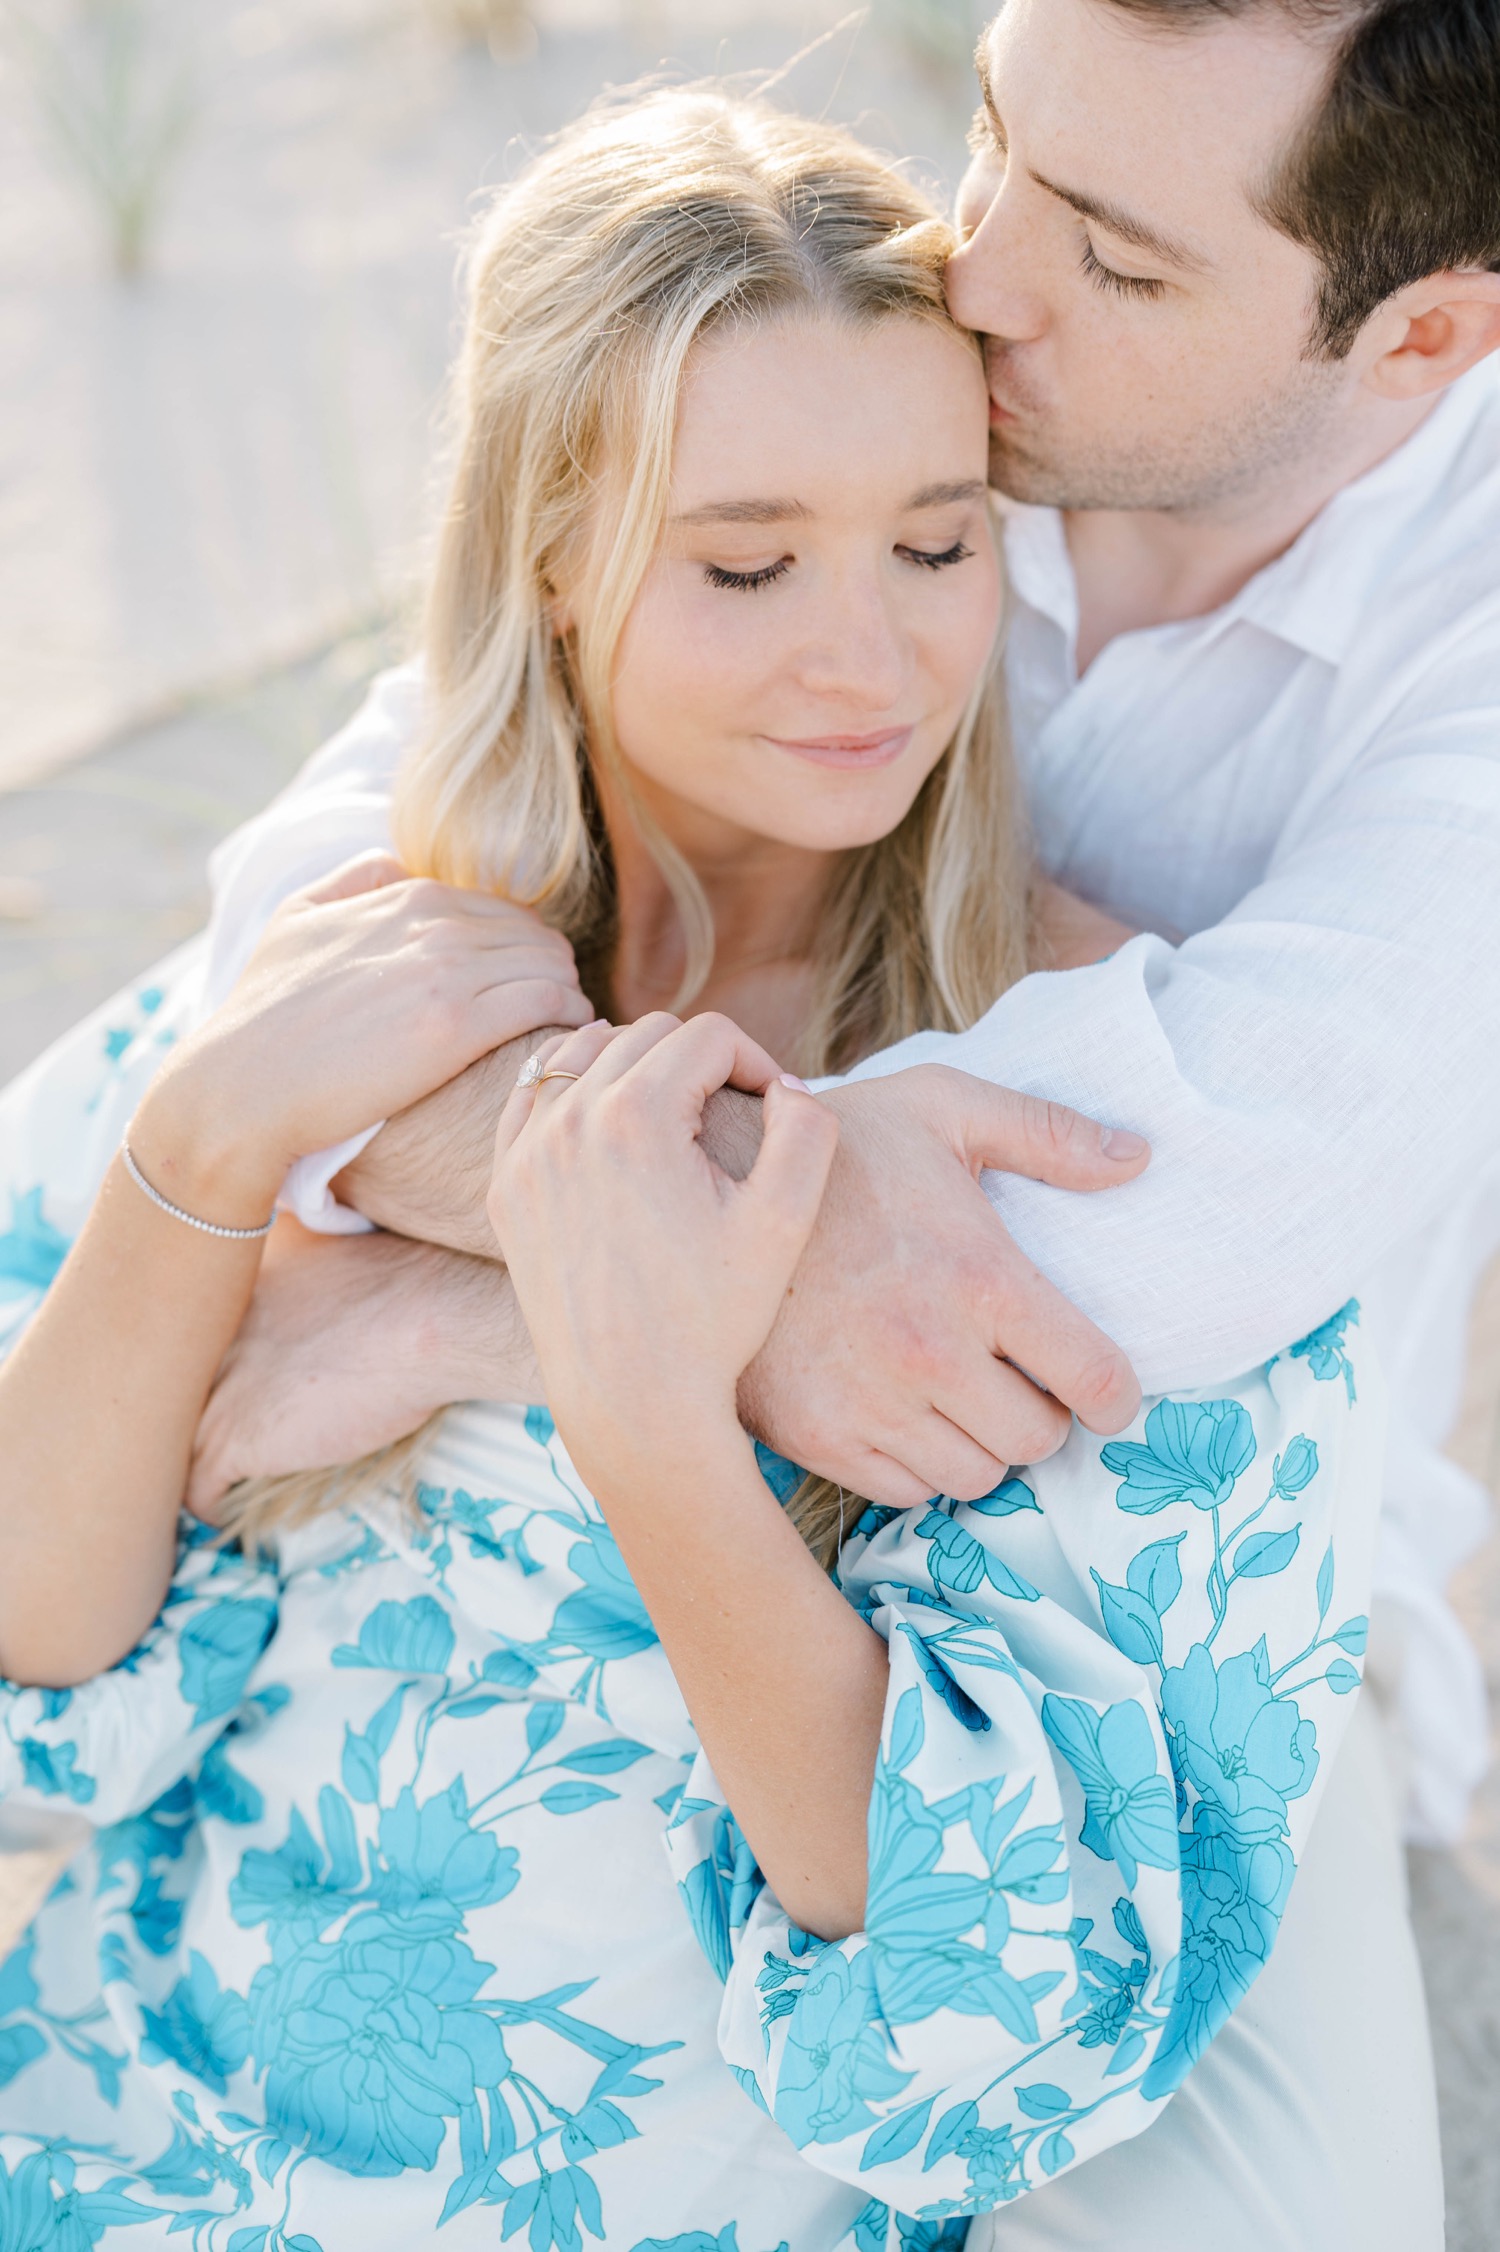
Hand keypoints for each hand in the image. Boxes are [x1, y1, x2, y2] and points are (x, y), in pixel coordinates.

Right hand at [138, 854, 592, 1223]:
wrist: (240, 1089)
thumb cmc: (263, 1017)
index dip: (523, 946)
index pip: (503, 908)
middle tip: (558, 1008)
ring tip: (572, 1027)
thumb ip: (354, 882)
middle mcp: (432, 924)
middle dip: (553, 968)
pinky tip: (568, 1040)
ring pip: (551, 963)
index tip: (527, 982)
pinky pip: (548, 1002)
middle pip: (536, 934)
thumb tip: (402, 865)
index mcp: (405, 896)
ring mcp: (445, 972)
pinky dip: (572, 1016)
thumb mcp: (296, 922)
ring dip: (569, 993)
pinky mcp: (454, 1027)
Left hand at [188, 1220, 540, 1519]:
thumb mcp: (332, 1249)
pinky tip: (225, 1514)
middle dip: (187, 1416)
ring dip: (191, 1464)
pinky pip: (198, 1488)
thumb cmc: (404, 1283)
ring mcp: (215, 1384)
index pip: (194, 1336)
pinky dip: (211, 1507)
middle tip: (205, 1441)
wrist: (423, 1318)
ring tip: (207, 1483)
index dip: (212, 1367)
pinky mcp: (231, 1436)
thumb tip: (311, 1277)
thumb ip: (299, 1265)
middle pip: (173, 1388)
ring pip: (175, 1439)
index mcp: (228, 1283)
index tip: (229, 1388)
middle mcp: (207, 1331)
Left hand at [487, 1014, 838, 1485]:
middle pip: (647, 1034)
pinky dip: (573, 1094)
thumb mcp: (785, 1222)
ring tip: (673, 1116)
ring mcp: (526, 1152)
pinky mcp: (505, 1186)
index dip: (756, 1061)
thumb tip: (785, 1083)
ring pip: (584, 1053)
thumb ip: (807, 1130)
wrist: (632, 1402)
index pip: (709, 1035)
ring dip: (633, 1065)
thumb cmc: (715, 1317)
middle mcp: (569, 1121)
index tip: (771, 1110)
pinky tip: (610, 1130)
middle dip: (698, 1062)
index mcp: (637, 1116)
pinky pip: (533, 1098)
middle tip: (729, 1120)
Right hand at [738, 1065, 1149, 1504]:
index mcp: (980, 1277)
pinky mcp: (819, 1436)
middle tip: (1021, 1381)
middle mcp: (932, 1353)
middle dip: (1043, 1414)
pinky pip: (906, 1492)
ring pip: (975, 1477)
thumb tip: (1135, 1158)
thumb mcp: (940, 1106)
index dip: (1115, 1395)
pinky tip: (907, 1413)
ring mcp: (872, 1403)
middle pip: (1038, 1441)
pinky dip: (920, 1464)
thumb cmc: (835, 1146)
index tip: (1106, 1392)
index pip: (1095, 1379)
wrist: (702, 1191)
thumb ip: (1045, 1132)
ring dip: (983, 1444)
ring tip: (962, 1397)